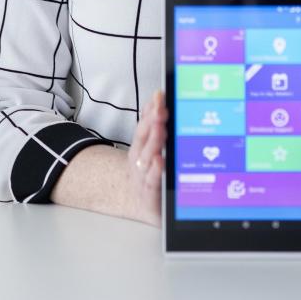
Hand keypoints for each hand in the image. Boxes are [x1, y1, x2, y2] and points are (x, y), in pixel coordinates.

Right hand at [127, 89, 167, 226]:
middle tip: (161, 109)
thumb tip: (158, 95)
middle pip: (145, 138)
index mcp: (141, 145)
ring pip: (148, 157)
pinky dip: (156, 171)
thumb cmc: (149, 171)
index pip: (145, 123)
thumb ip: (152, 122)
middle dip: (152, 122)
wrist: (140, 204)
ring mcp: (143, 176)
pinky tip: (160, 161)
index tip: (159, 96)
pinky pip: (153, 181)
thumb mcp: (148, 146)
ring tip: (160, 128)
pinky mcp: (150, 194)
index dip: (151, 109)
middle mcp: (140, 158)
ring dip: (154, 142)